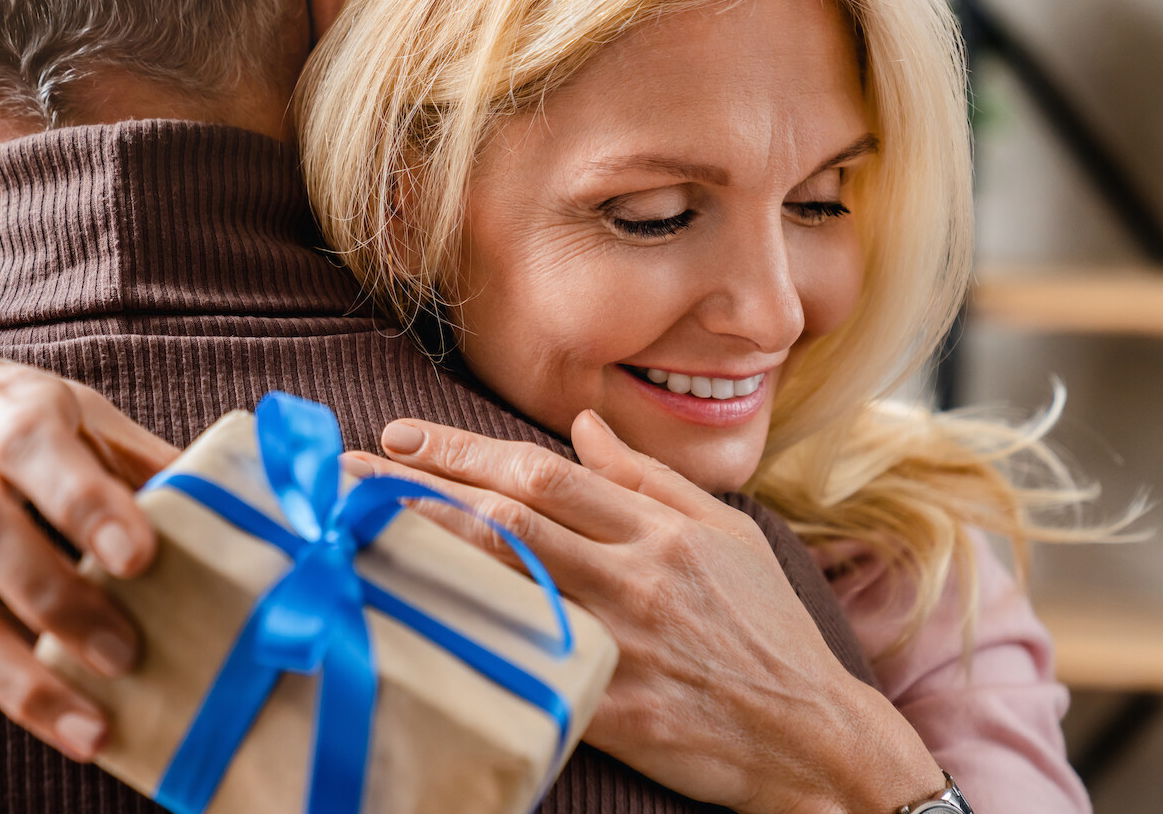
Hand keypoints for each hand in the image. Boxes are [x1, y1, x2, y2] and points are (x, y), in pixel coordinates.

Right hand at [0, 342, 177, 762]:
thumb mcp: (63, 401)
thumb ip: (136, 452)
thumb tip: (228, 493)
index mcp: (16, 415)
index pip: (44, 457)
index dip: (89, 506)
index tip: (137, 554)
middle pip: (1, 540)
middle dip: (64, 601)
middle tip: (127, 652)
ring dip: (29, 674)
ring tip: (95, 723)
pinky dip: (8, 686)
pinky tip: (61, 723)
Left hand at [345, 411, 942, 813]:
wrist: (811, 735)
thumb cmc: (766, 629)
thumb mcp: (723, 534)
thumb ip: (647, 479)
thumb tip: (586, 427)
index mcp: (658, 529)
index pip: (542, 471)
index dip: (464, 449)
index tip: (402, 437)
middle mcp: (633, 574)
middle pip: (508, 513)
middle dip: (422, 484)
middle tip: (351, 470)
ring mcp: (620, 639)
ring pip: (505, 576)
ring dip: (426, 543)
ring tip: (359, 522)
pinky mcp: (611, 706)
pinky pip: (525, 660)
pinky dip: (468, 632)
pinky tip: (411, 616)